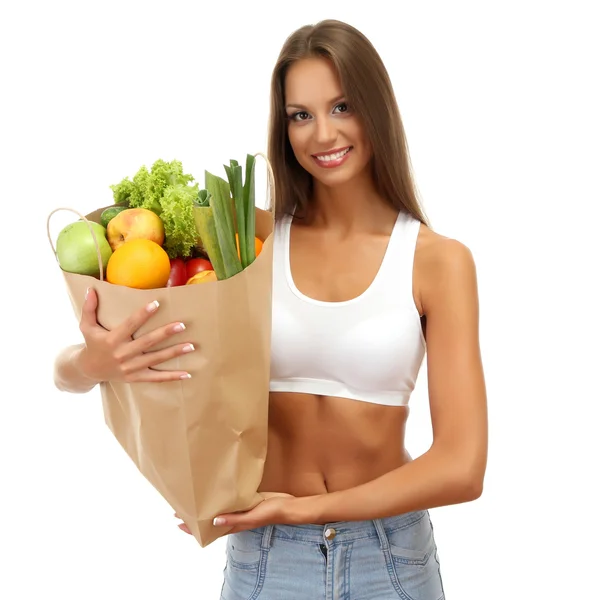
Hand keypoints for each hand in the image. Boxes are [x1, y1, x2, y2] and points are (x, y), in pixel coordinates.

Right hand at [78, 287, 194, 382]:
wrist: (89, 370)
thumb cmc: (92, 343)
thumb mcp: (86, 326)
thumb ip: (89, 308)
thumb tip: (91, 288)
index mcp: (112, 339)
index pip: (130, 325)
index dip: (143, 314)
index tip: (157, 304)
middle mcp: (122, 354)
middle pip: (147, 342)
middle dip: (165, 334)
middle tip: (181, 325)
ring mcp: (130, 367)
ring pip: (156, 359)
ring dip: (174, 353)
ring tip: (191, 346)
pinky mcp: (136, 377)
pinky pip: (156, 378)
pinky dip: (172, 377)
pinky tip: (187, 373)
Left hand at [174, 493, 296, 535]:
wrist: (289, 506)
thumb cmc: (272, 512)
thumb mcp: (253, 516)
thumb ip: (236, 519)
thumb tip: (214, 521)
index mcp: (236, 524)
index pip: (211, 529)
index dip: (195, 529)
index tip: (179, 523)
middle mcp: (236, 518)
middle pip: (212, 519)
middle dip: (198, 516)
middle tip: (182, 509)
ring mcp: (242, 509)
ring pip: (221, 509)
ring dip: (209, 506)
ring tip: (197, 499)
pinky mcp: (248, 500)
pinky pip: (231, 501)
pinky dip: (222, 498)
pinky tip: (218, 490)